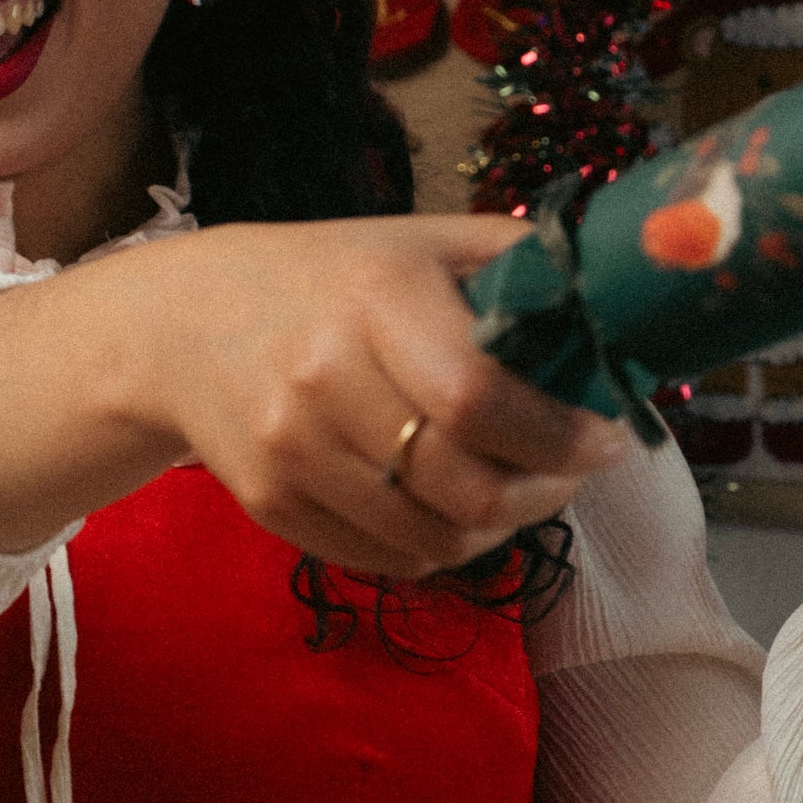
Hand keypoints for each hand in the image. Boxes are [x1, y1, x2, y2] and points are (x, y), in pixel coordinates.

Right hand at [136, 213, 626, 579]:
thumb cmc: (325, 278)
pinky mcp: (270, 505)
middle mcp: (323, 377)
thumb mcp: (416, 242)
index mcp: (374, 298)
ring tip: (512, 492)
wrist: (182, 323)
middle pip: (464, 487)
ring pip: (432, 540)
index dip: (558, 436)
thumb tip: (620, 308)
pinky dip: (437, 548)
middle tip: (565, 474)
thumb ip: (515, 264)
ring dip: (495, 529)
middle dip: (541, 494)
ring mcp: (291, 450)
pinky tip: (449, 510)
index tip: (603, 441)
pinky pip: (384, 560)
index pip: (480, 398)